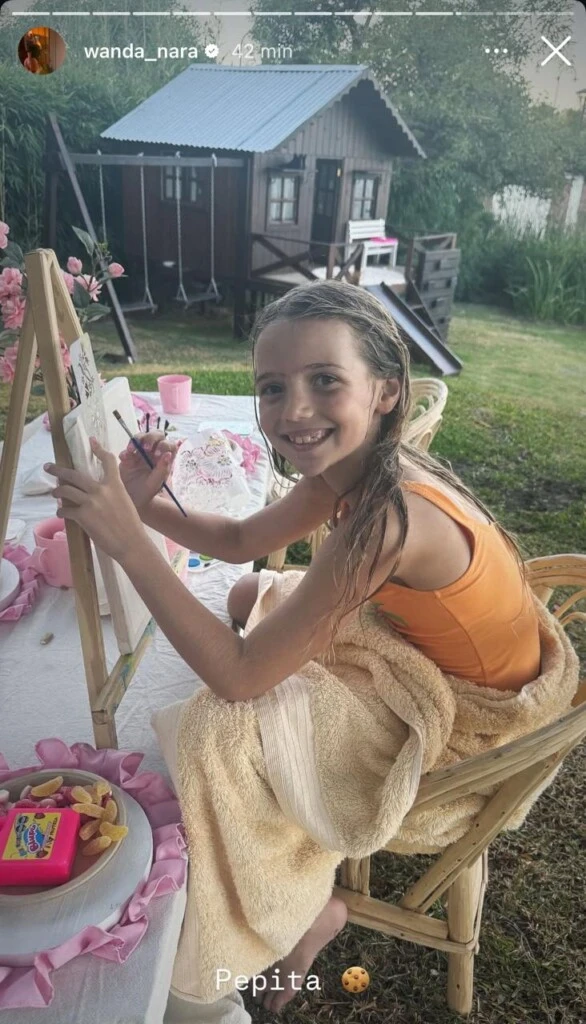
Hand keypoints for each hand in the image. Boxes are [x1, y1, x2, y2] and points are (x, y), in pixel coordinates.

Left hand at [44, 438, 149, 563]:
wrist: (131, 543)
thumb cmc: (131, 525)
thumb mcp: (125, 501)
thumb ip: (112, 493)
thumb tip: (96, 493)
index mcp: (115, 485)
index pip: (108, 461)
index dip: (99, 449)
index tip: (92, 441)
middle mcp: (101, 490)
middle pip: (75, 475)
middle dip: (58, 470)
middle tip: (48, 467)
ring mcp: (90, 502)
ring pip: (65, 490)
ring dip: (57, 491)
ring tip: (54, 492)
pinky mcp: (82, 516)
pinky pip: (65, 509)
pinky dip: (61, 510)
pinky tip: (60, 512)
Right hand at [118, 431, 177, 509]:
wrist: (130, 499)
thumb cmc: (146, 492)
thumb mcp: (155, 484)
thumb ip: (162, 470)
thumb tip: (168, 454)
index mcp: (164, 459)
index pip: (169, 445)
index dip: (164, 445)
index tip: (156, 454)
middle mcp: (154, 452)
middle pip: (156, 435)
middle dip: (151, 438)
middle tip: (145, 447)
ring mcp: (141, 452)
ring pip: (141, 437)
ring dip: (137, 440)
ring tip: (131, 450)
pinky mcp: (128, 455)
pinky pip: (128, 447)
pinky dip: (125, 451)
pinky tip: (124, 458)